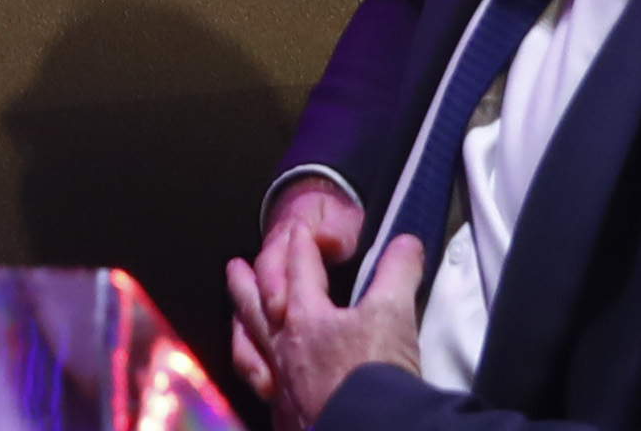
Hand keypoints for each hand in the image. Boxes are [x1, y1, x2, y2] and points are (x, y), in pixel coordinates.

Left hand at [223, 191, 420, 430]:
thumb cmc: (373, 375)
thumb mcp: (393, 315)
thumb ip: (397, 273)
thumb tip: (407, 243)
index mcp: (306, 316)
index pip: (299, 268)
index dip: (301, 243)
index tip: (298, 229)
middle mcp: (283, 349)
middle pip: (256, 304)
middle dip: (246, 280)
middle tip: (234, 265)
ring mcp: (281, 386)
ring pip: (249, 347)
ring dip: (241, 325)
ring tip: (236, 317)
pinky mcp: (287, 418)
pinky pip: (263, 390)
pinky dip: (259, 377)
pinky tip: (265, 382)